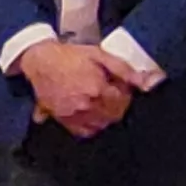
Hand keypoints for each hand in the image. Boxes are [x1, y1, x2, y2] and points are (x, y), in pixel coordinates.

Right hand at [17, 40, 133, 137]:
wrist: (40, 60)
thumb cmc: (69, 56)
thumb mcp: (99, 54)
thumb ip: (124, 69)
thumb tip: (144, 82)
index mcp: (97, 88)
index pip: (123, 102)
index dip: (126, 94)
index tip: (122, 88)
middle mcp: (86, 105)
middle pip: (113, 116)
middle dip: (117, 106)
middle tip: (112, 94)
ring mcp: (73, 114)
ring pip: (101, 125)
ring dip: (106, 116)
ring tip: (101, 102)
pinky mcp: (62, 119)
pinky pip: (84, 132)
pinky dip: (91, 126)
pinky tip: (91, 114)